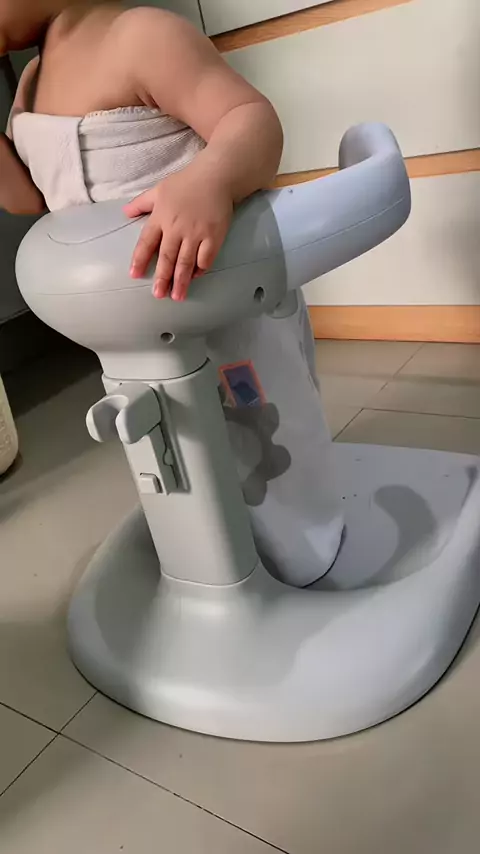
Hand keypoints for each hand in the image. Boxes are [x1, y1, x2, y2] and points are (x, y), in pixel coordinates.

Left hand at [124, 166, 233, 300]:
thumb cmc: (187, 183)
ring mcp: (196, 234)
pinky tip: (196, 276)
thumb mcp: (159, 189)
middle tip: (159, 295)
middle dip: (162, 278)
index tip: (134, 274)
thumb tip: (125, 212)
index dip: (140, 259)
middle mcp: (176, 228)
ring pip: (186, 263)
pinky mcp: (214, 237)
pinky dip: (200, 269)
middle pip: (167, 258)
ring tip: (177, 296)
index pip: (146, 242)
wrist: (216, 177)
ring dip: (181, 281)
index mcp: (161, 217)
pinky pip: (205, 259)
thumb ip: (141, 203)